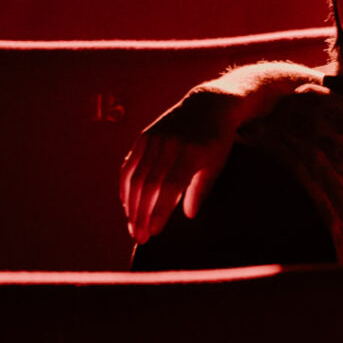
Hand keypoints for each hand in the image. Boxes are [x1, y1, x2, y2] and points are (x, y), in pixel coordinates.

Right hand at [119, 61, 318, 241]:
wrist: (208, 104)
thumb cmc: (217, 140)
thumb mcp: (216, 163)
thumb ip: (201, 188)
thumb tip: (188, 215)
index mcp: (191, 151)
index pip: (170, 186)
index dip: (159, 211)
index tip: (154, 233)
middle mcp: (169, 143)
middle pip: (149, 184)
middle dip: (141, 214)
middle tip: (139, 238)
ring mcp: (154, 138)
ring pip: (135, 176)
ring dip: (131, 205)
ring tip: (132, 227)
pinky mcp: (144, 136)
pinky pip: (129, 164)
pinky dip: (125, 186)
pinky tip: (126, 205)